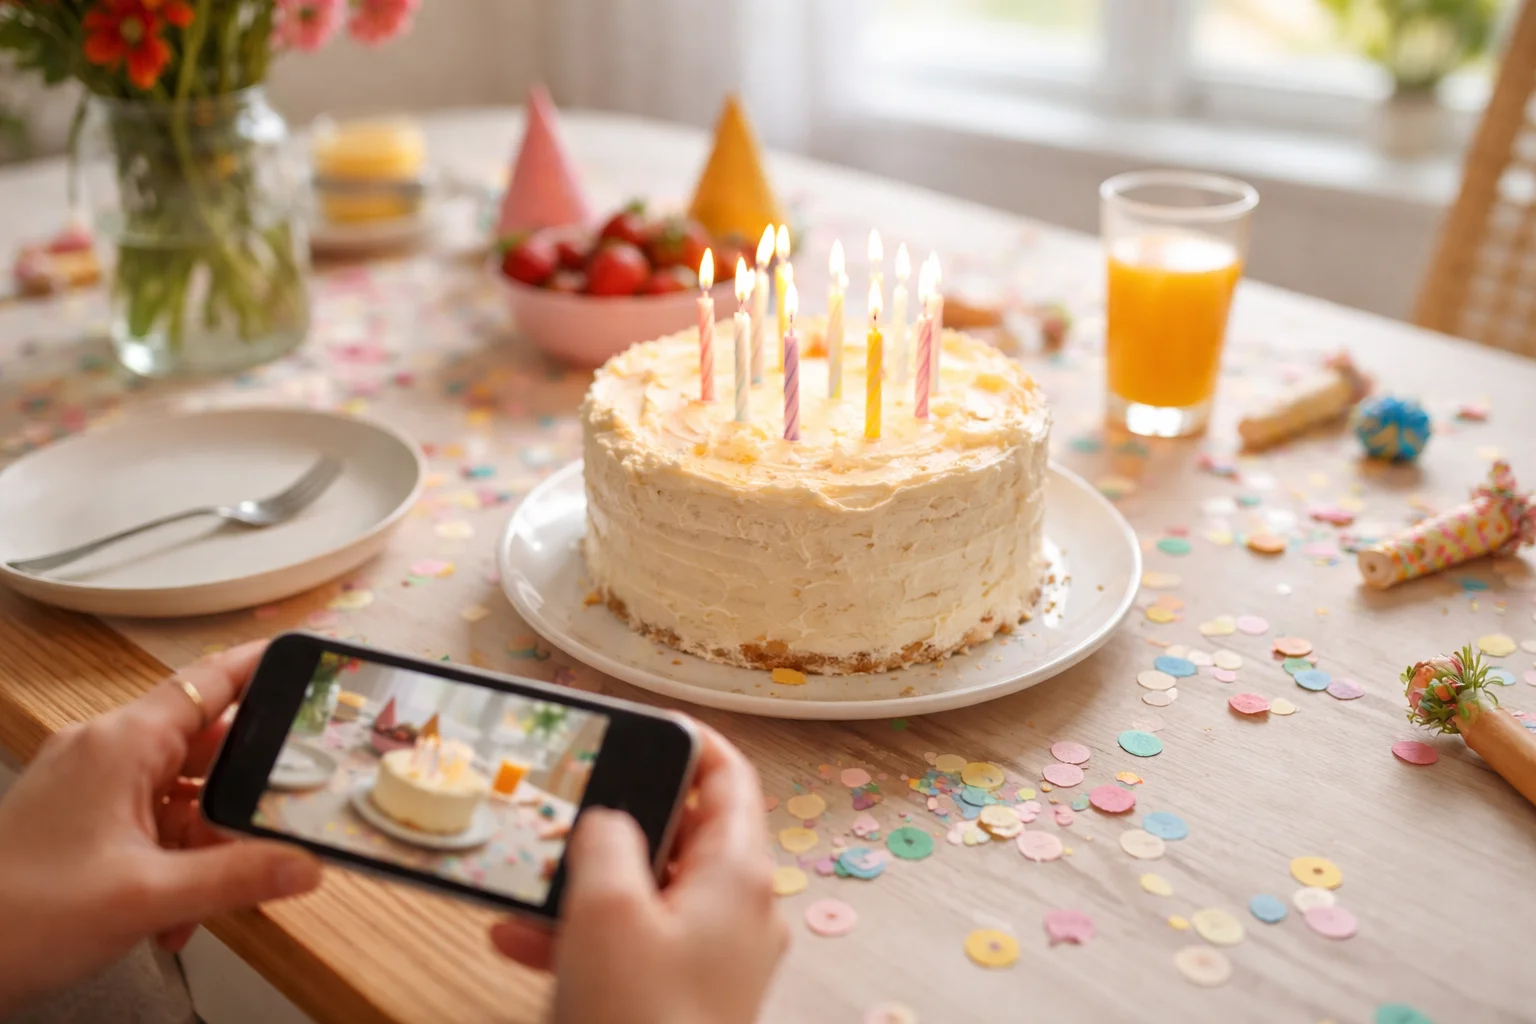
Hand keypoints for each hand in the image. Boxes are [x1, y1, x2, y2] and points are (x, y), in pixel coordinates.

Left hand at [0, 642, 321, 1014]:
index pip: (210, 682)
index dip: (262, 666)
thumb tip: (304, 865)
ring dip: (203, 845)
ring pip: (177, 795)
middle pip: (203, 748)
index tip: (309, 660)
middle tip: (280, 823)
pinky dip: (170, 861)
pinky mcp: (76, 818)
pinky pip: (147, 822)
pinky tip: (172, 914)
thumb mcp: (149, 898)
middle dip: (240, 797)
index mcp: (123, 744)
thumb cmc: (21, 916)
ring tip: (207, 898)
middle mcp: (105, 751)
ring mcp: (87, 785)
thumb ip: (237, 877)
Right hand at [492, 723, 787, 1023]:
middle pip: (683, 831)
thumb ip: (606, 840)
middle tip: (569, 804)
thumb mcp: (606, 910)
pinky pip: (635, 943)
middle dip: (618, 818)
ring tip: (528, 881)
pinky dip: (584, 934)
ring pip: (648, 890)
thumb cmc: (641, 1023)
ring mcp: (715, 956)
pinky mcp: (685, 996)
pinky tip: (520, 940)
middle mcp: (739, 908)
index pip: (730, 775)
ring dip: (586, 882)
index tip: (643, 721)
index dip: (690, 739)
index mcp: (737, 871)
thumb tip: (610, 815)